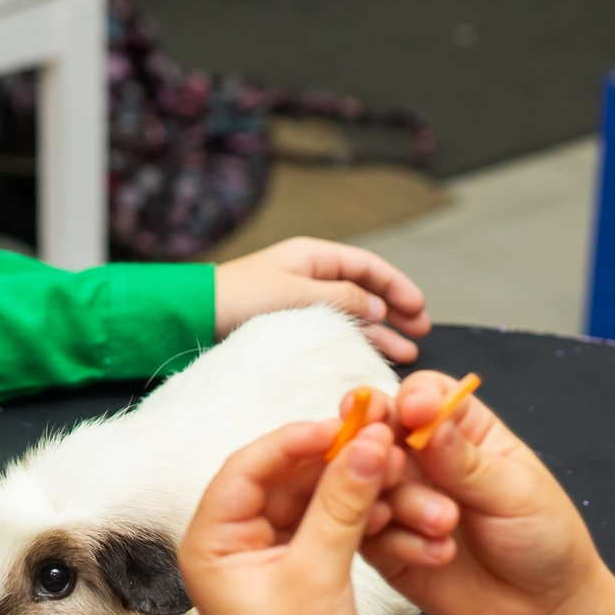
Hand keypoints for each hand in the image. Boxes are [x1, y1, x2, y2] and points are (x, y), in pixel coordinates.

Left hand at [178, 406, 406, 614]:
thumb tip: (365, 445)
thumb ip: (342, 503)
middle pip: (282, 480)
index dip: (294, 441)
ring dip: (353, 489)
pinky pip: (327, 526)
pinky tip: (391, 506)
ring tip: (395, 472)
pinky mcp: (298, 570)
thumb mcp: (319, 573)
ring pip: (310, 501)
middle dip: (332, 462)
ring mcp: (265, 557)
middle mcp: (230, 545)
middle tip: (377, 440)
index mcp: (210, 543)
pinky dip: (357, 516)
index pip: (247, 469)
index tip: (342, 424)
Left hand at [213, 237, 430, 362]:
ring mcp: (302, 302)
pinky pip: (332, 332)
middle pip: (365, 292)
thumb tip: (379, 307)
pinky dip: (354, 343)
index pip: (367, 267)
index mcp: (313, 257)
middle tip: (421, 333)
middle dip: (396, 312)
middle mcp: (311, 276)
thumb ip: (342, 298)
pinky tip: (371, 358)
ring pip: (352, 316)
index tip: (420, 308)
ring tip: (405, 355)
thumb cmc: (240, 297)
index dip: (398, 285)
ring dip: (380, 334)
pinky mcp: (291, 326)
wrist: (193, 316)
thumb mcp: (297, 294)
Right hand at [362, 372, 614, 614]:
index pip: (421, 395)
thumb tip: (423, 414)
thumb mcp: (515, 491)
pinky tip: (436, 555)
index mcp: (461, 431)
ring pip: (366, 483)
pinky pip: (366, 531)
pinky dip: (396, 540)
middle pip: (377, 433)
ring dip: (400, 503)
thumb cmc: (543, 538)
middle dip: (380, 448)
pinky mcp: (385, 544)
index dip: (409, 398)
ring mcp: (400, 501)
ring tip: (445, 526)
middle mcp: (423, 461)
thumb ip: (463, 458)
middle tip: (397, 469)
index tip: (410, 410)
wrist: (542, 610)